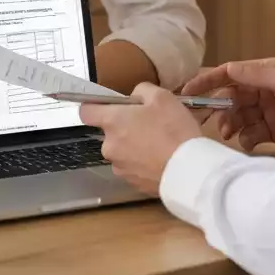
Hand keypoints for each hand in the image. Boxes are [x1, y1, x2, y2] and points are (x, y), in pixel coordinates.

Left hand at [79, 83, 201, 194]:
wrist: (188, 170)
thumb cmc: (173, 129)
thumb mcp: (162, 96)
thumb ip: (141, 91)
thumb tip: (135, 99)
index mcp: (113, 122)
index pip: (86, 111)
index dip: (94, 106)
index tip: (108, 105)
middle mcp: (109, 146)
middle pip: (110, 132)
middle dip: (125, 126)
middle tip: (150, 123)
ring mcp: (120, 167)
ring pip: (122, 150)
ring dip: (134, 146)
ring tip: (159, 143)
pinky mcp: (132, 183)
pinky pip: (133, 167)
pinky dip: (142, 162)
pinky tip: (161, 158)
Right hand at [182, 59, 274, 154]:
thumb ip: (256, 74)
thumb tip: (227, 67)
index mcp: (266, 74)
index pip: (231, 73)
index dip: (209, 80)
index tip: (188, 91)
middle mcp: (265, 92)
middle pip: (232, 98)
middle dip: (220, 108)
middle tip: (212, 123)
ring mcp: (269, 113)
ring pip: (238, 117)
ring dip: (230, 125)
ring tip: (229, 134)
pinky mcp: (274, 134)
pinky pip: (250, 134)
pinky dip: (245, 139)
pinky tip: (248, 143)